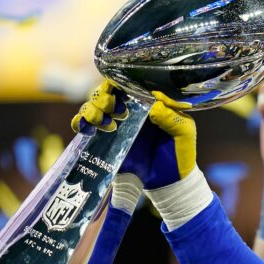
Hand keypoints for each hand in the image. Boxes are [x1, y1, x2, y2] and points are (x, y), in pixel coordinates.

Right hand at [72, 81, 196, 189]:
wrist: (171, 181)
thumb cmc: (179, 151)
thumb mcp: (184, 131)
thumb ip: (172, 116)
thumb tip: (153, 106)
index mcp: (144, 102)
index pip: (124, 82)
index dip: (118, 82)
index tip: (122, 92)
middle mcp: (126, 110)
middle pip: (103, 92)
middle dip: (103, 97)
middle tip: (114, 109)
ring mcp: (114, 125)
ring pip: (90, 106)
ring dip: (92, 109)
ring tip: (108, 124)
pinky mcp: (104, 141)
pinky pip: (83, 126)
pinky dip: (79, 122)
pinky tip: (89, 129)